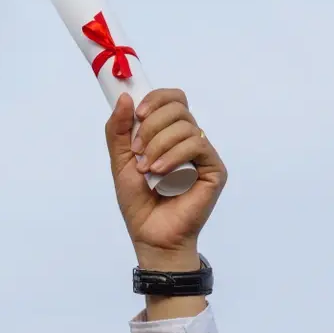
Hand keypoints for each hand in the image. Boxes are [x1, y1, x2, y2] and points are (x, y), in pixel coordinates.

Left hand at [105, 89, 226, 271]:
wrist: (151, 235)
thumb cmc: (139, 202)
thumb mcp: (120, 161)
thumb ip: (118, 130)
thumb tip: (125, 97)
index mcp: (170, 134)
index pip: (172, 99)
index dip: (156, 99)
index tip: (138, 113)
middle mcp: (189, 140)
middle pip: (178, 107)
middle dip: (153, 124)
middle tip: (138, 150)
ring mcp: (203, 154)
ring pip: (186, 126)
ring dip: (159, 144)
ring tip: (146, 169)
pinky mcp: (215, 169)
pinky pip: (197, 145)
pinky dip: (174, 155)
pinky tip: (160, 172)